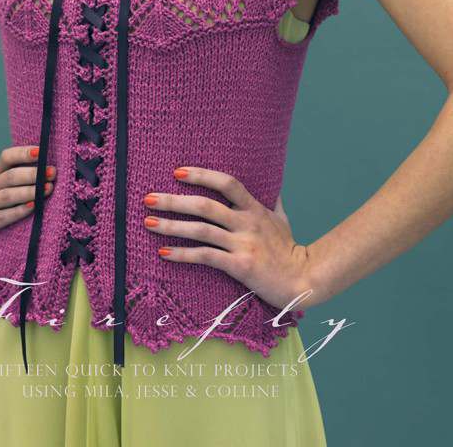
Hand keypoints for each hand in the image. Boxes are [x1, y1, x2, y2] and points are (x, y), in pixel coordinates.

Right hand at [0, 144, 55, 257]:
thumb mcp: (2, 189)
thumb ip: (21, 179)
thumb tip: (50, 170)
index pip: (7, 157)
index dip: (23, 153)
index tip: (42, 152)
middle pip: (10, 176)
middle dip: (33, 173)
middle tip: (52, 172)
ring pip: (7, 196)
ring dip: (29, 191)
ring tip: (48, 189)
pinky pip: (1, 217)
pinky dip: (18, 211)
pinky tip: (32, 207)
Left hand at [143, 166, 318, 314]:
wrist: (303, 281)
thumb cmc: (289, 250)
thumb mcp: (282, 219)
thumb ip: (272, 201)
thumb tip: (271, 184)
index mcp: (255, 208)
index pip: (227, 183)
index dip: (202, 175)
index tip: (178, 172)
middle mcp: (246, 223)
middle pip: (205, 205)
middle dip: (174, 200)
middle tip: (149, 198)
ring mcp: (243, 244)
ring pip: (201, 230)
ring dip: (171, 226)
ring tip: (148, 223)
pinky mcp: (239, 266)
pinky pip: (205, 257)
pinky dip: (183, 254)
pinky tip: (164, 252)